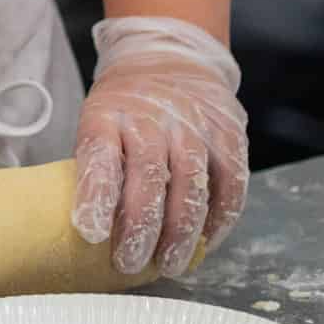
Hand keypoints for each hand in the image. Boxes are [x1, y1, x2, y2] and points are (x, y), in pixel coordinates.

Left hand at [68, 17, 248, 278]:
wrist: (170, 59)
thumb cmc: (124, 109)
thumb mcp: (96, 123)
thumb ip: (97, 168)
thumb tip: (93, 233)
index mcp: (107, 114)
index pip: (100, 156)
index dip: (96, 197)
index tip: (92, 234)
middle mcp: (152, 116)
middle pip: (149, 177)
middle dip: (141, 229)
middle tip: (131, 263)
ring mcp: (194, 122)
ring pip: (192, 184)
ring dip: (181, 233)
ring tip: (169, 264)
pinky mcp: (228, 132)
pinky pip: (230, 182)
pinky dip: (220, 219)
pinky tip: (206, 241)